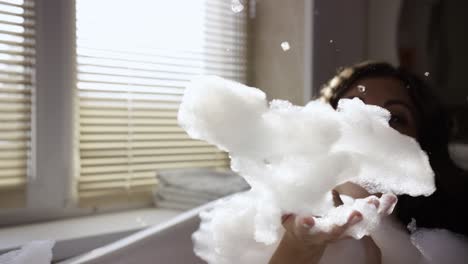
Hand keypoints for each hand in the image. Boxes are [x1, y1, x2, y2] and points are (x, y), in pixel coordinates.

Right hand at [269, 192, 396, 263]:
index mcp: (305, 228)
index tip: (307, 219)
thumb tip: (280, 177)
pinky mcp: (355, 226)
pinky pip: (371, 219)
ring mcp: (343, 231)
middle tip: (356, 213)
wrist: (307, 239)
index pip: (304, 227)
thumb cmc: (295, 218)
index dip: (306, 223)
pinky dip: (381, 209)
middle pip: (337, 230)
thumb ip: (287, 201)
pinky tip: (390, 198)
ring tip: (379, 202)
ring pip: (359, 226)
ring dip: (370, 215)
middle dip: (347, 222)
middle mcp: (325, 232)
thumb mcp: (286, 211)